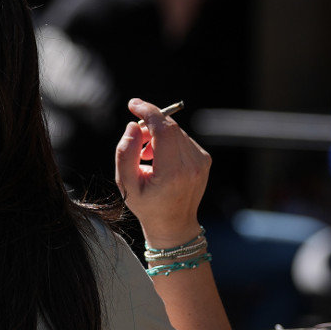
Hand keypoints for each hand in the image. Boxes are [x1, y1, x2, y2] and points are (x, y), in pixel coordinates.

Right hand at [115, 98, 210, 247]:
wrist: (174, 224)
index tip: (133, 104)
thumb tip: (134, 126)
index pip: (164, 129)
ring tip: (146, 156)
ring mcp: (201, 161)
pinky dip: (168, 142)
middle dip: (149, 125)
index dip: (148, 111)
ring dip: (158, 135)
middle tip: (135, 138)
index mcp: (172, 172)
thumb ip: (125, 152)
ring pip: (176, 131)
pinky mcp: (204, 159)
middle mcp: (191, 165)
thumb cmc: (147, 205)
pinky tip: (160, 160)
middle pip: (169, 127)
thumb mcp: (126, 184)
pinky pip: (182, 139)